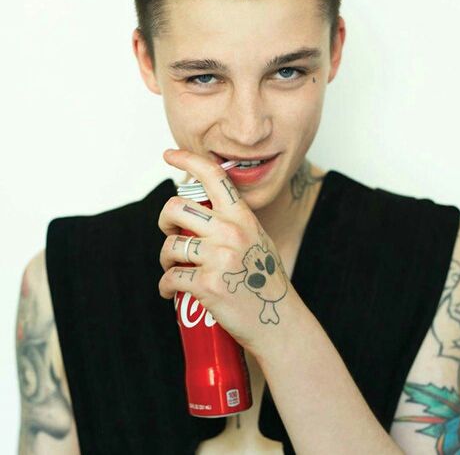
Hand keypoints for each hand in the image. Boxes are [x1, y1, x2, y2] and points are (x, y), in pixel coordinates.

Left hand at [158, 148, 293, 352]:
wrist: (278, 320)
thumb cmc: (265, 280)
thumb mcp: (256, 240)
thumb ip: (233, 223)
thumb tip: (201, 214)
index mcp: (243, 217)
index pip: (213, 176)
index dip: (187, 159)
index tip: (169, 155)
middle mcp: (231, 231)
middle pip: (175, 209)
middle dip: (164, 221)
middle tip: (170, 233)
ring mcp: (219, 258)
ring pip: (169, 247)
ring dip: (165, 260)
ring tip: (173, 269)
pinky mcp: (208, 285)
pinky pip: (170, 278)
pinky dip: (165, 287)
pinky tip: (171, 292)